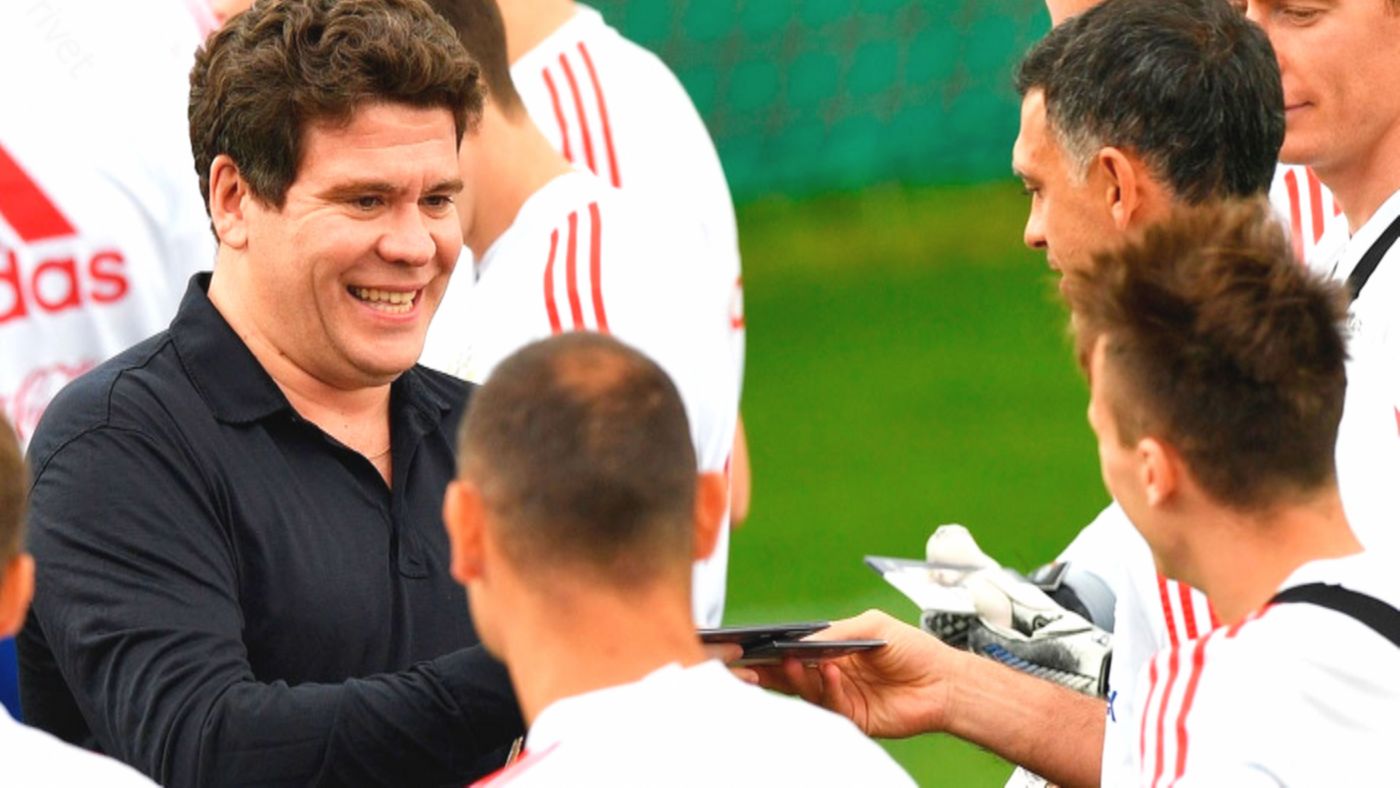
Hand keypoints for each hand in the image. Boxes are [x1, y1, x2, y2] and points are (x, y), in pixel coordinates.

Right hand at [749, 609, 966, 738]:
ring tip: (792, 660)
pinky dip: (828, 687)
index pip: (794, 651)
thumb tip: (799, 639)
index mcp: (831, 652)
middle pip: (792, 675)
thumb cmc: (912, 648)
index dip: (772, 649)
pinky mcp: (854, 717)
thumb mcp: (870, 626)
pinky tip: (831, 670)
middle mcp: (831, 675)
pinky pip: (833, 704)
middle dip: (771, 668)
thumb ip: (834, 632)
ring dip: (797, 676)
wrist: (944, 680)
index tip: (752, 644)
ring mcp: (841, 697)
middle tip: (753, 661)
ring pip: (807, 691)